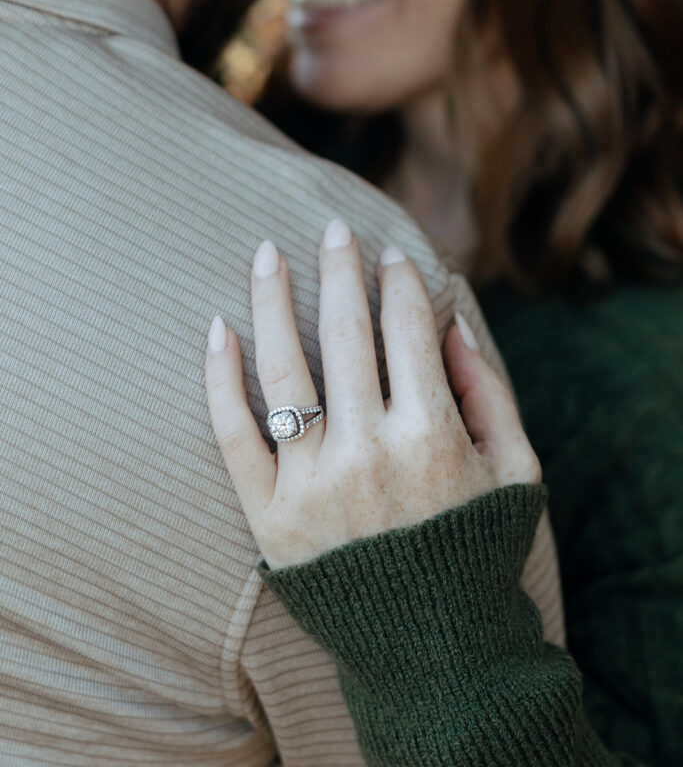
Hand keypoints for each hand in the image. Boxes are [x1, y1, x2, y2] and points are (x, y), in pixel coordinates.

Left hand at [205, 219, 539, 569]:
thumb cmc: (476, 554)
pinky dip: (219, 378)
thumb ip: (489, 393)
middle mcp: (367, 452)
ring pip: (282, 368)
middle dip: (340, 269)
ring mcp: (311, 483)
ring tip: (267, 252)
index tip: (390, 254)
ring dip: (272, 299)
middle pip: (344, 334)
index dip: (400, 282)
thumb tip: (451, 322)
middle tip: (332, 228)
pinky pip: (232, 433)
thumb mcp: (516, 473)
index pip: (407, 330)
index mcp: (431, 436)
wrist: (431, 655)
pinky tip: (217, 328)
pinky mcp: (268, 515)